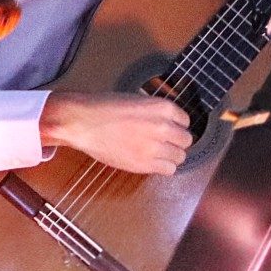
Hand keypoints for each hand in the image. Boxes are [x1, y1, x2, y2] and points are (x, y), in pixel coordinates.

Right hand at [39, 90, 192, 174]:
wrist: (84, 123)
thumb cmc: (104, 109)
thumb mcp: (137, 100)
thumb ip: (156, 112)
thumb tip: (168, 124)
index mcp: (163, 108)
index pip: (185, 121)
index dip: (176, 127)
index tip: (168, 130)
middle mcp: (163, 127)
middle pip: (186, 140)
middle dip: (176, 142)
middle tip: (163, 143)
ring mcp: (155, 147)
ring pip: (180, 157)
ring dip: (171, 155)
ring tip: (156, 153)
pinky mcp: (144, 164)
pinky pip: (169, 170)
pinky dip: (163, 167)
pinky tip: (152, 161)